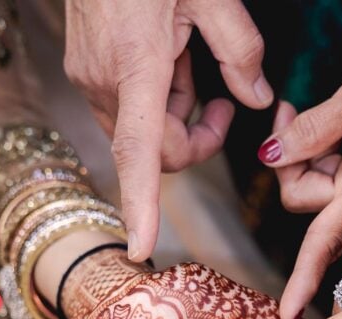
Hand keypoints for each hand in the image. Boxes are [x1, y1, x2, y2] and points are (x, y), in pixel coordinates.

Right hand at [63, 0, 272, 260]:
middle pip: (152, 150)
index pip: (138, 151)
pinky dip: (156, 100)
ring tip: (194, 65)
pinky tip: (170, 58)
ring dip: (174, 117)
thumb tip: (256, 99)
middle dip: (191, 142)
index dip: (142, 204)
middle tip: (223, 102)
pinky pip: (127, 108)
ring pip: (141, 131)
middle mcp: (105, 80)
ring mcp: (90, 76)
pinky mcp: (85, 69)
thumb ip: (240, 49)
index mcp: (137, 65)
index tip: (142, 246)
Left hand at [260, 4, 341, 318]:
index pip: (325, 240)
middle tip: (294, 112)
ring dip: (311, 152)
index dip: (302, 280)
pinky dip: (324, 149)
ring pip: (320, 189)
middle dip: (298, 165)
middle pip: (311, 205)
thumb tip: (269, 154)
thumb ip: (312, 128)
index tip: (287, 318)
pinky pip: (335, 175)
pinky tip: (332, 119)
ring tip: (319, 110)